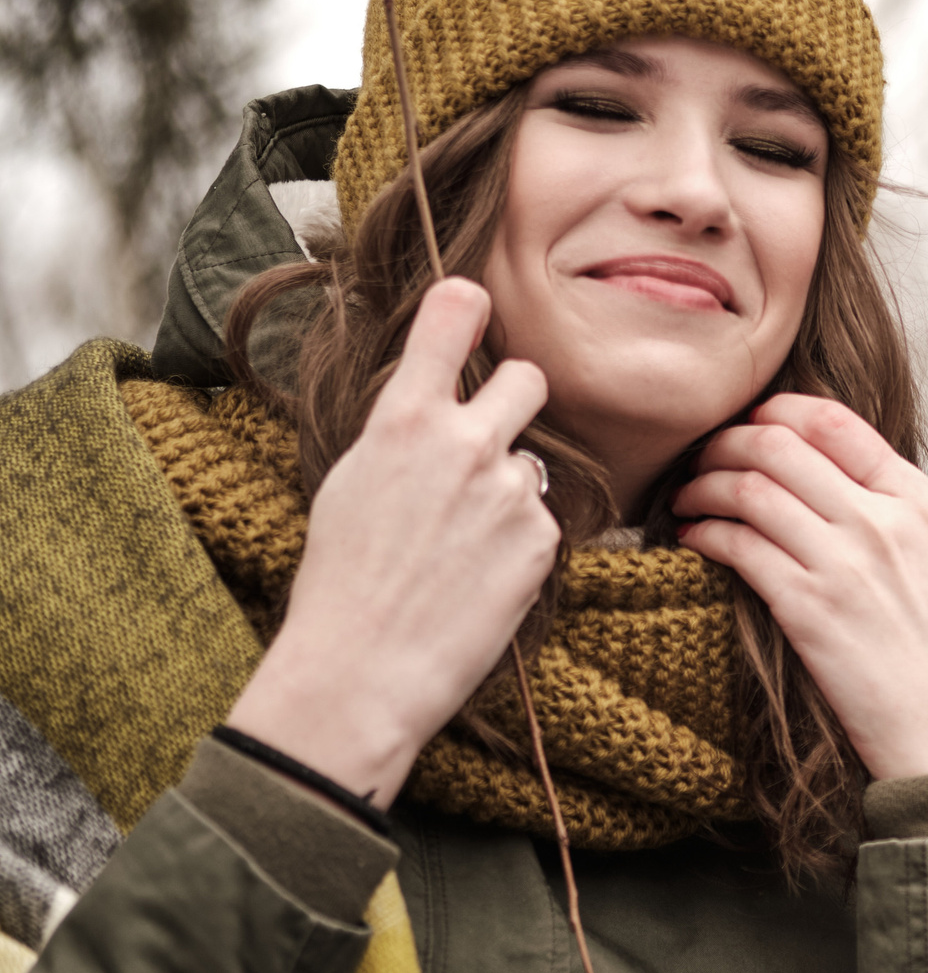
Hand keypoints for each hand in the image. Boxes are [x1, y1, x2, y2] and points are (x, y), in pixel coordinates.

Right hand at [229, 278, 557, 801]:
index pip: (451, 318)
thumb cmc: (340, 582)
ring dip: (507, 489)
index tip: (473, 303)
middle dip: (514, 401)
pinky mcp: (541, 538)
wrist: (362, 670)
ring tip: (461, 545)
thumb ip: (404, 433)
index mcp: (403, 419)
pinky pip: (541, 521)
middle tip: (487, 441)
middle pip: (527, 378)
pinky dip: (518, 545)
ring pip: (531, 462)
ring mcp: (510, 489)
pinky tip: (479, 579)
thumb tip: (436, 405)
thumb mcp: (352, 481)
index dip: (466, 307)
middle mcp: (465, 441)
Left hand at [672, 397, 927, 780]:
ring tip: (689, 498)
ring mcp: (843, 565)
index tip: (752, 425)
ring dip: (703, 485)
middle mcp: (881, 522)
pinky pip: (738, 545)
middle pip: (777, 445)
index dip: (776, 412)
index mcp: (921, 503)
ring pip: (749, 489)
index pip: (832, 422)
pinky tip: (695, 539)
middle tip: (704, 458)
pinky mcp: (807, 610)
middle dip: (725, 441)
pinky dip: (705, 533)